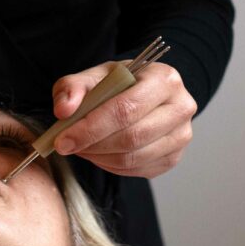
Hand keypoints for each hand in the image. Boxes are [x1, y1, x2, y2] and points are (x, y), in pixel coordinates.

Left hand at [51, 61, 196, 178]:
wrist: (142, 92)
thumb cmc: (119, 83)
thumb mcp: (94, 75)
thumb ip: (73, 87)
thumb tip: (63, 110)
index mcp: (164, 78)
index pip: (126, 108)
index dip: (92, 127)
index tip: (63, 138)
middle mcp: (181, 107)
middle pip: (132, 136)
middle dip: (93, 144)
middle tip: (66, 145)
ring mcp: (181, 135)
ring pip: (134, 158)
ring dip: (99, 157)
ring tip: (81, 147)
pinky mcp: (174, 157)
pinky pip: (137, 170)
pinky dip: (110, 166)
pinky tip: (98, 153)